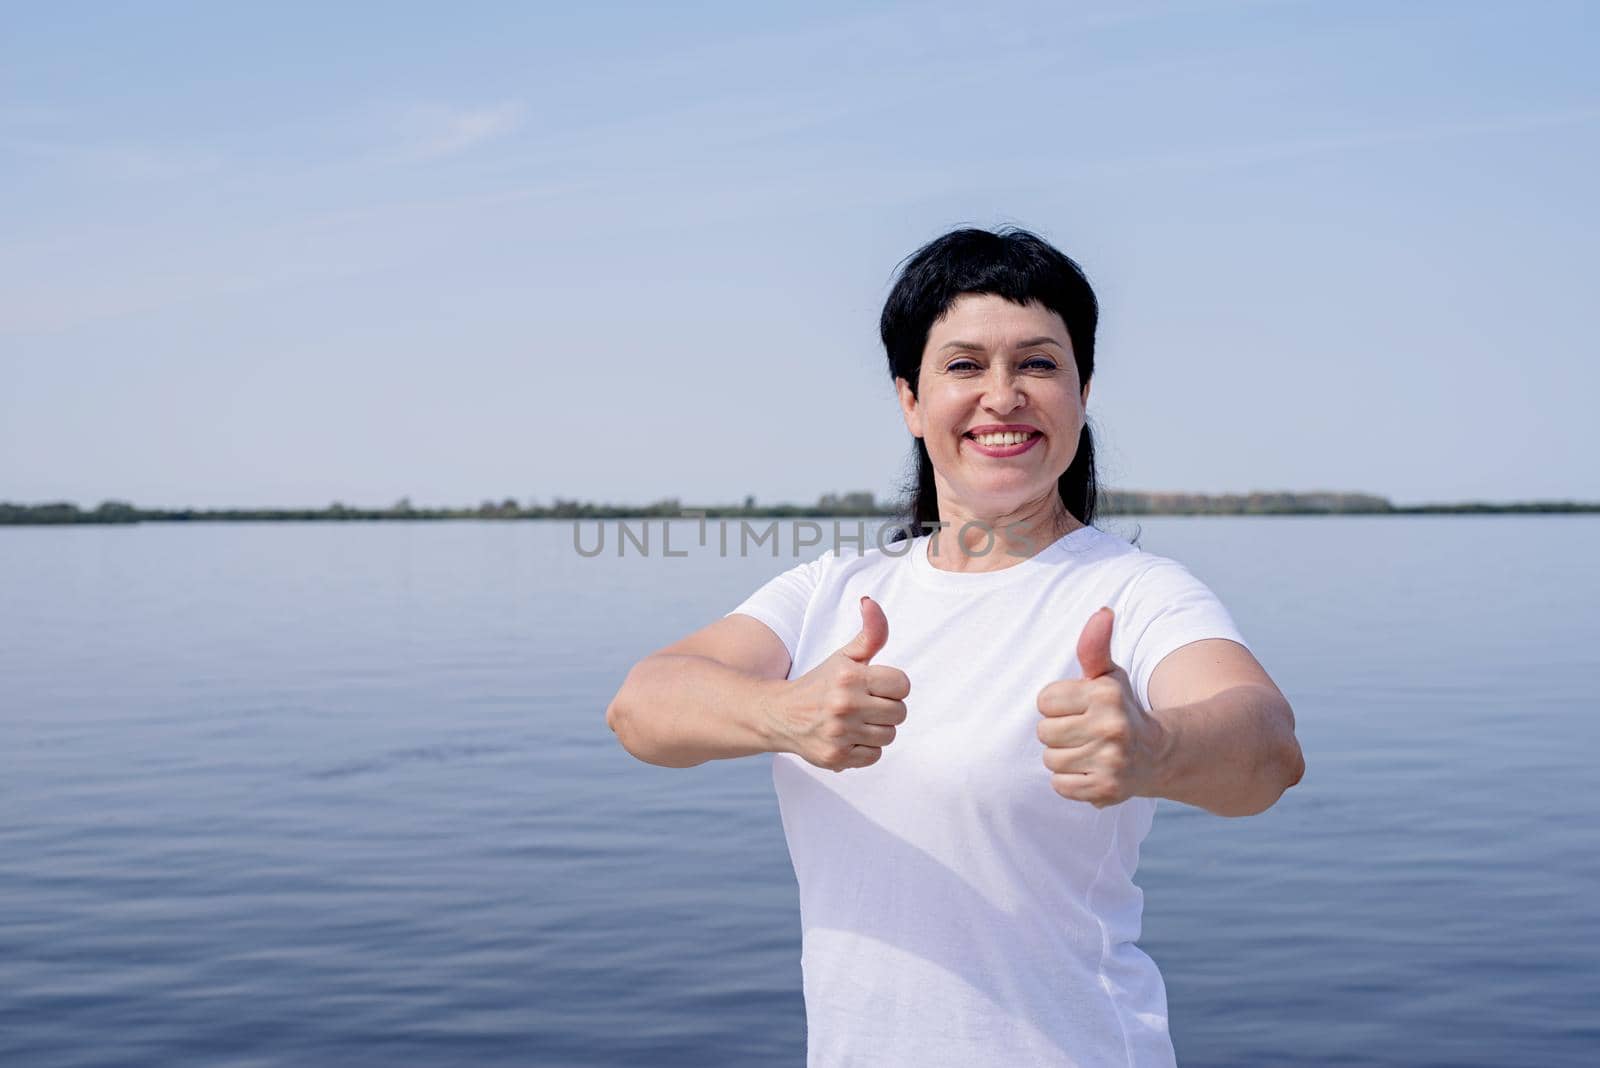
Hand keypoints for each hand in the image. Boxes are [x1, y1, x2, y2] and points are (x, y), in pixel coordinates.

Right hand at [771, 595, 909, 771]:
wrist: (780, 715)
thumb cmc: (820, 683)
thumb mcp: (845, 656)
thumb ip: (870, 632)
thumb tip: (870, 602)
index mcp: (849, 676)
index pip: (902, 684)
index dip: (892, 686)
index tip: (875, 686)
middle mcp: (844, 704)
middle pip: (899, 713)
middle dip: (886, 708)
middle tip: (865, 705)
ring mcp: (839, 733)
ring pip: (889, 735)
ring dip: (877, 730)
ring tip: (857, 721)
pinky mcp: (835, 757)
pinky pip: (874, 756)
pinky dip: (865, 749)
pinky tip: (848, 737)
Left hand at [1036, 606, 1164, 807]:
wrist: (1157, 755)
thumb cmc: (1120, 708)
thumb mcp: (1109, 675)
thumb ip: (1095, 646)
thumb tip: (1103, 612)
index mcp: (1106, 695)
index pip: (1044, 700)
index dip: (1057, 705)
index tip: (1079, 709)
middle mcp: (1111, 727)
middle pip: (1044, 732)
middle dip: (1058, 732)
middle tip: (1084, 732)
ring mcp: (1110, 761)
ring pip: (1050, 760)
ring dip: (1064, 758)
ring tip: (1089, 752)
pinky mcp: (1107, 790)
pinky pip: (1060, 785)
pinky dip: (1070, 781)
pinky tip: (1091, 771)